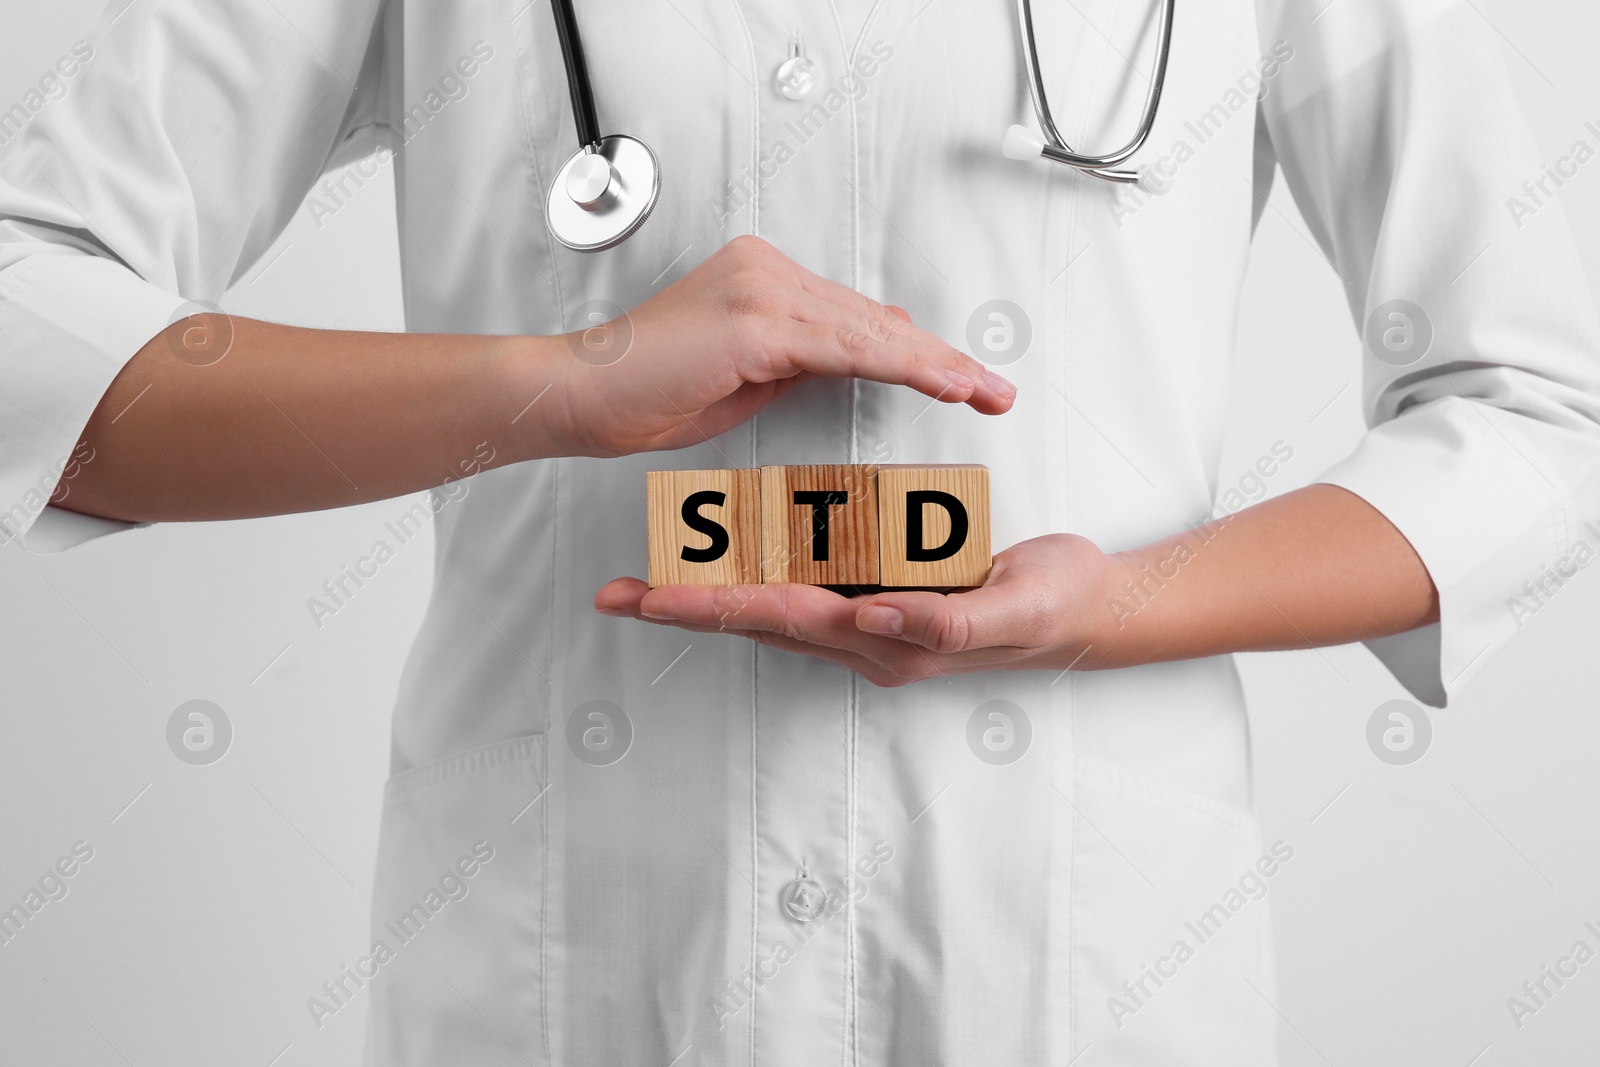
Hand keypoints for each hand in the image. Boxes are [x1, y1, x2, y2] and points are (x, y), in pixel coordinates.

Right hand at [551, 236, 1016, 456]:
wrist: (582, 394)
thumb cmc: (649, 392)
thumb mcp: (746, 376)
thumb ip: (803, 361)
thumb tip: (863, 357)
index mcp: (761, 277)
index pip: (854, 315)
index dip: (912, 347)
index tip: (959, 374)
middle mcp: (765, 270)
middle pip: (871, 319)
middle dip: (938, 358)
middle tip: (993, 387)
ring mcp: (760, 290)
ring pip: (868, 331)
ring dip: (933, 365)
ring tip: (982, 390)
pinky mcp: (756, 321)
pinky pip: (845, 347)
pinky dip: (899, 366)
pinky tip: (940, 381)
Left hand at [593, 534, 1117, 685]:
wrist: (1092, 609)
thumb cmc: (1056, 606)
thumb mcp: (1015, 608)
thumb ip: (948, 617)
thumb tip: (874, 616)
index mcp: (889, 639)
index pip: (783, 618)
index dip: (716, 605)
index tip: (654, 598)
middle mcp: (867, 636)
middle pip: (757, 619)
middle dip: (685, 607)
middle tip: (616, 595)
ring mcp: (871, 621)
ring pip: (772, 605)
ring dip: (708, 595)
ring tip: (646, 583)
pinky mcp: (882, 597)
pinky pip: (806, 586)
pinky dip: (757, 574)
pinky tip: (730, 561)